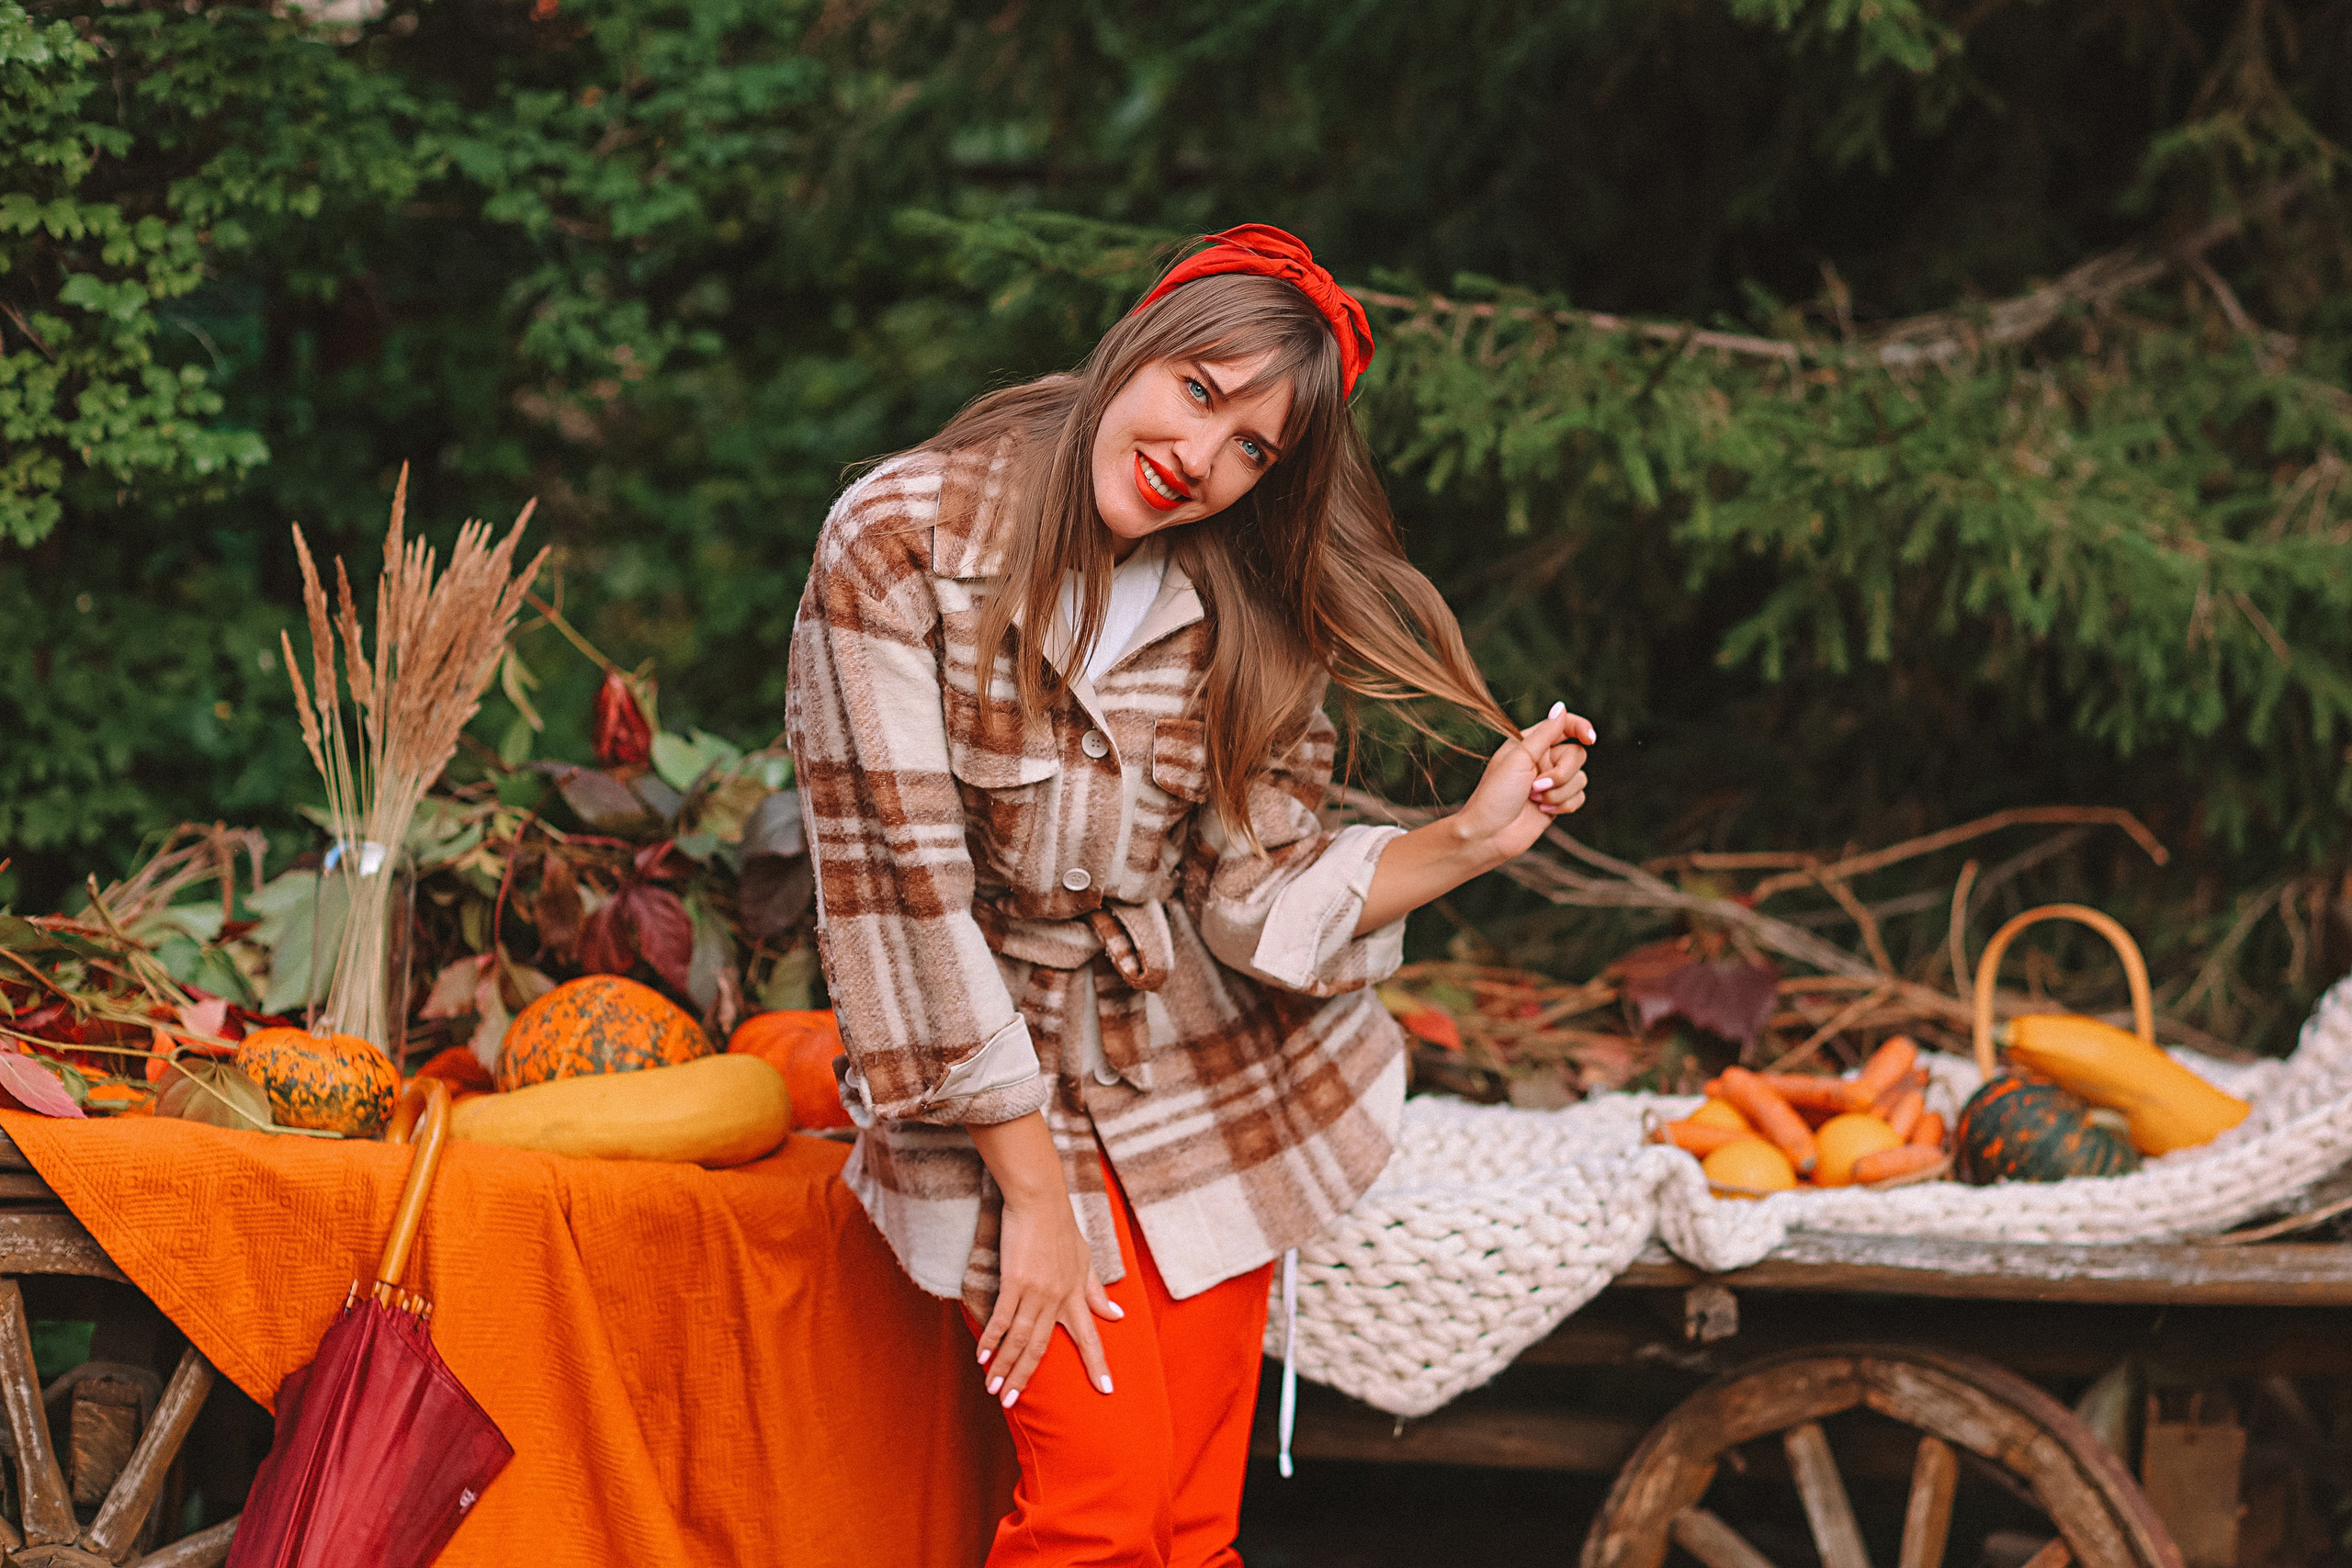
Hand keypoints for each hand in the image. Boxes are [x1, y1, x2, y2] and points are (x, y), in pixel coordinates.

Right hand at [974, 1191, 1120, 1409]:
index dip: (1097, 1364)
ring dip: (1005, 1366)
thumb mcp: (1085, 1260)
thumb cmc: (1061, 1228)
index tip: (1106, 1390)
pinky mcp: (1015, 1280)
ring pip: (1021, 1338)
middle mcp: (1059, 1297)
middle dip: (1027, 1377)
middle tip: (1012, 1404)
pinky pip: (1003, 1317)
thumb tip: (1117, 1316)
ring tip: (994, 1391)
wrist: (1040, 1200)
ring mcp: (1036, 1290)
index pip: (1090, 1336)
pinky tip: (982, 1356)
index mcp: (1077, 1294)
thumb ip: (1097, 1292)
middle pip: (1043, 1347)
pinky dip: (992, 1338)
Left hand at [1452, 702, 1594, 864]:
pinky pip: (1579, 797)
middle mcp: (1543, 760)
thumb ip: (1545, 733)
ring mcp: (1550, 782)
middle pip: (1577, 755)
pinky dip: (1564, 805)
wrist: (1489, 834)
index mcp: (1530, 743)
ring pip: (1580, 778)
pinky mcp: (1557, 802)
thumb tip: (1561, 707)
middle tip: (1536, 786)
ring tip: (1534, 800)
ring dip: (1559, 793)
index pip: (1564, 726)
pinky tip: (1542, 811)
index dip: (1581, 728)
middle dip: (1561, 773)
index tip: (1590, 738)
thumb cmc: (1496, 794)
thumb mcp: (1519, 758)